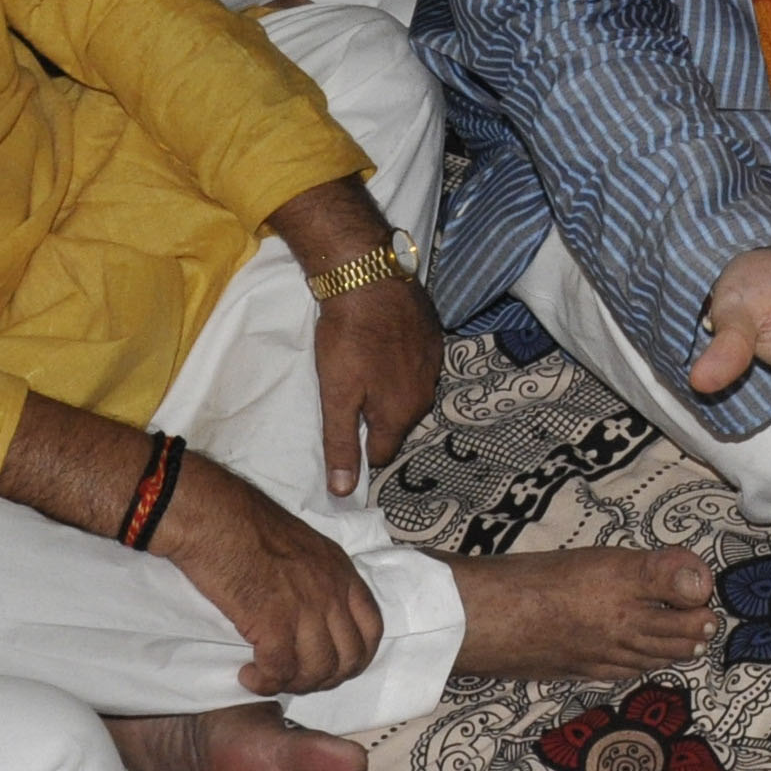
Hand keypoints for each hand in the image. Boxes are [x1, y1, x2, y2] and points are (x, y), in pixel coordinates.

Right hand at [153, 461, 384, 696]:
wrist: (214, 516)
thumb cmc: (246, 525)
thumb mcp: (303, 546)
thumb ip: (318, 579)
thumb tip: (315, 614)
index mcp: (341, 571)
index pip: (372, 629)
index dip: (355, 658)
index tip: (330, 667)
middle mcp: (331, 591)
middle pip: (349, 658)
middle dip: (324, 678)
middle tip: (294, 678)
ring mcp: (306, 607)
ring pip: (318, 670)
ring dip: (294, 684)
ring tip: (268, 678)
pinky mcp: (273, 621)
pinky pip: (280, 670)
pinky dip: (266, 682)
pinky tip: (249, 676)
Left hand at [314, 273, 439, 498]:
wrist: (369, 277)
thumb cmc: (347, 339)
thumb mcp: (335, 396)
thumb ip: (340, 444)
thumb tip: (343, 492)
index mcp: (400, 415)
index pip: (381, 453)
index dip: (360, 447)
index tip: (343, 428)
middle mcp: (425, 396)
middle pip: (396, 423)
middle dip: (375, 417)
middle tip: (348, 394)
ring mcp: (434, 365)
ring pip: (409, 393)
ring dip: (390, 388)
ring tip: (364, 368)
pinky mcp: (436, 337)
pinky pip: (418, 365)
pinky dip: (401, 362)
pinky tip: (383, 345)